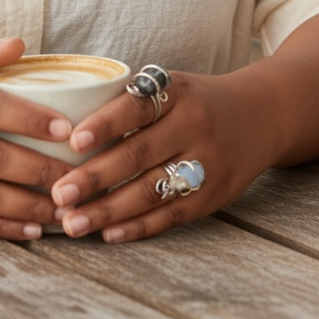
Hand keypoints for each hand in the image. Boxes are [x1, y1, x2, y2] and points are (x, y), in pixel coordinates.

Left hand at [50, 68, 277, 242]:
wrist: (260, 116)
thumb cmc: (194, 100)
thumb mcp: (170, 85)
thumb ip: (129, 100)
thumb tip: (62, 122)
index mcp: (178, 92)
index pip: (137, 107)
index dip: (104, 124)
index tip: (73, 141)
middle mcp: (195, 126)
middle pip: (139, 155)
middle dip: (94, 178)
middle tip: (58, 194)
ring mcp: (208, 164)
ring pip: (152, 191)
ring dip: (108, 210)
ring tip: (71, 222)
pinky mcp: (215, 196)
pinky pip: (172, 215)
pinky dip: (138, 226)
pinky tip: (108, 234)